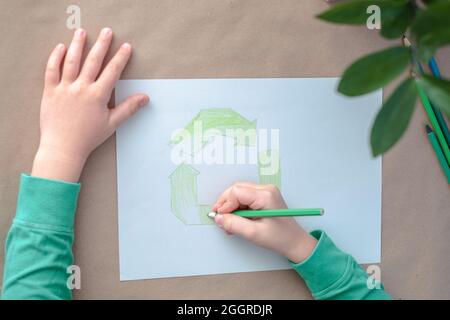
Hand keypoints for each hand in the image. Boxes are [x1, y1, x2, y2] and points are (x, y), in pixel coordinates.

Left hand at [32, 28, 148, 181]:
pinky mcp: (50, 91)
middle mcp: (81, 88)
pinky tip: (60, 48)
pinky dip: (55, 57)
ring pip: (71, 61)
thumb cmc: (89, 137)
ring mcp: (64, 88)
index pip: (112, 71)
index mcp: (98, 95)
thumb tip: (145, 98)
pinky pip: (51, 70)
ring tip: (82, 33)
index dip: (120, 58)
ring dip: (77, 45)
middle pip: (93, 61)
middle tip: (107, 31)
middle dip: (102, 45)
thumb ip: (129, 108)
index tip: (126, 47)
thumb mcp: (112, 123)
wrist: (63, 147)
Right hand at [212, 182, 316, 262]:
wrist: (295, 242)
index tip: (220, 217)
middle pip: (237, 189)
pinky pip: (245, 198)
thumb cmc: (280, 238)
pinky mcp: (264, 197)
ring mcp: (266, 192)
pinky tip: (236, 220)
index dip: (225, 204)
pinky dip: (238, 208)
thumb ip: (234, 224)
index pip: (237, 192)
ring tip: (228, 222)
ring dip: (231, 206)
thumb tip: (219, 218)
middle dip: (226, 203)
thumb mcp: (254, 233)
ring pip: (239, 193)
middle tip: (220, 218)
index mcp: (265, 195)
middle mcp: (266, 189)